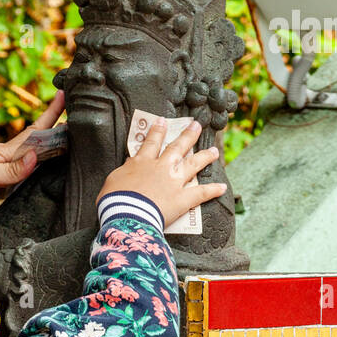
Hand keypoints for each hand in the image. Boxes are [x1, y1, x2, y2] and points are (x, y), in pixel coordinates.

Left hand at [0, 91, 64, 208]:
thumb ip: (13, 170)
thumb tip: (37, 157)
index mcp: (6, 151)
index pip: (35, 130)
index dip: (51, 113)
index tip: (64, 93)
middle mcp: (6, 154)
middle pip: (36, 138)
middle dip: (55, 125)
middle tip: (75, 115)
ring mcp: (0, 164)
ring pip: (30, 152)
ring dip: (47, 144)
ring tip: (63, 138)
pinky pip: (21, 167)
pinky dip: (34, 163)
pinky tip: (37, 166)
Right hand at [97, 118, 226, 228]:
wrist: (128, 215)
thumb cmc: (115, 200)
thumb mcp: (113, 180)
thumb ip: (125, 170)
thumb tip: (130, 164)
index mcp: (143, 162)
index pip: (152, 142)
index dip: (158, 130)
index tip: (163, 121)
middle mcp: (162, 167)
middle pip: (178, 147)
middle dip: (188, 135)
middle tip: (197, 125)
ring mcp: (175, 182)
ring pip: (193, 165)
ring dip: (205, 157)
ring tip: (214, 151)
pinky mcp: (183, 199)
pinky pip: (201, 194)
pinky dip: (212, 191)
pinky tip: (222, 188)